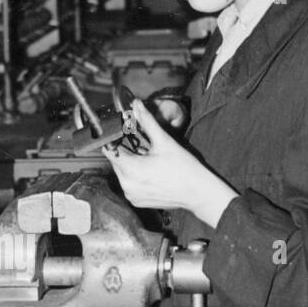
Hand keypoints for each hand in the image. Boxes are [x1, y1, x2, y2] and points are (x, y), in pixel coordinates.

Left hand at [103, 97, 237, 227]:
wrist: (197, 192)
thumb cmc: (183, 168)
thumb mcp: (164, 141)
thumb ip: (146, 121)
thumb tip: (136, 105)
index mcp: (130, 170)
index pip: (110, 150)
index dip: (115, 139)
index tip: (123, 132)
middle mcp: (126, 185)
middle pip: (116, 161)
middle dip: (126, 151)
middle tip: (143, 146)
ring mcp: (131, 195)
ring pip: (122, 172)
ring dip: (131, 164)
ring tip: (149, 159)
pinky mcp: (136, 201)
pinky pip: (129, 184)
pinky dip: (135, 176)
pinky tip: (150, 172)